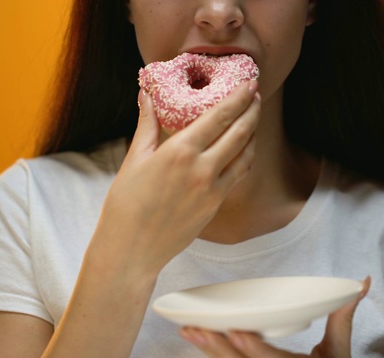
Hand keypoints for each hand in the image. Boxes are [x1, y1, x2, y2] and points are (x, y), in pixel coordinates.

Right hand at [93, 80, 260, 273]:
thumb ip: (147, 123)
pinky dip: (246, 156)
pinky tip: (244, 148)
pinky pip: (238, 174)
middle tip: (257, 94)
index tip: (250, 83)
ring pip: (245, 154)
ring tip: (253, 117)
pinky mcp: (215, 205)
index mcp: (180, 151)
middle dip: (252, 109)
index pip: (219, 116)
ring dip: (253, 132)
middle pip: (239, 132)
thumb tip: (146, 94)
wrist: (132, 248)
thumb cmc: (126, 204)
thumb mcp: (135, 158)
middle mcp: (202, 168)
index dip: (239, 97)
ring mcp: (212, 189)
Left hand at [180, 277, 370, 357]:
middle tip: (197, 328)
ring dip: (208, 352)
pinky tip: (196, 339)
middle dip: (218, 349)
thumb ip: (343, 316)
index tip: (237, 332)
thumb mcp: (340, 351)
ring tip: (189, 330)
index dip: (254, 349)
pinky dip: (212, 356)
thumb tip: (359, 283)